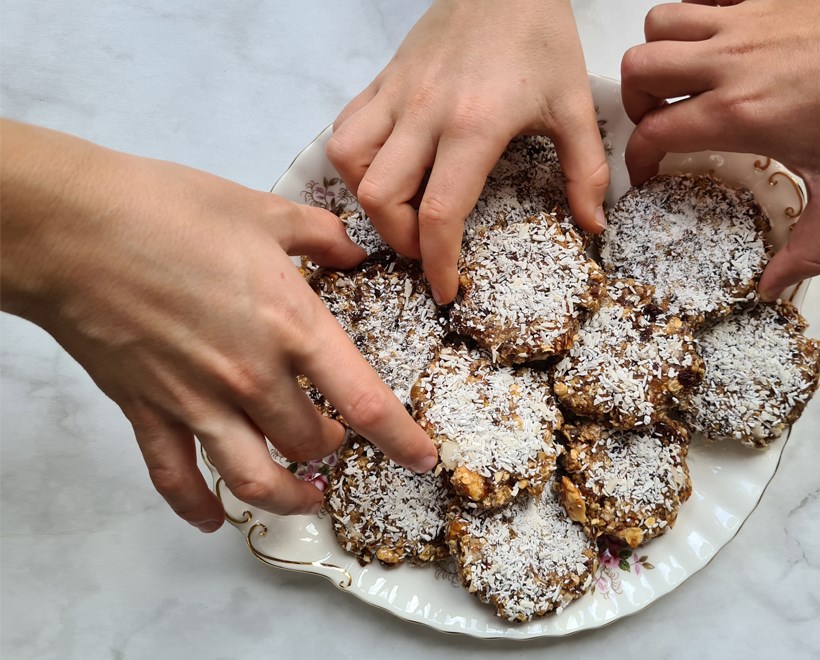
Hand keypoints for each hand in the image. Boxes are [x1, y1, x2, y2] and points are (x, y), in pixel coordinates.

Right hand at [0, 120, 437, 531]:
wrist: (72, 226)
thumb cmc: (167, 209)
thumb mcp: (261, 210)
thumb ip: (320, 236)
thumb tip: (355, 250)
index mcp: (290, 326)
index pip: (362, 401)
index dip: (400, 438)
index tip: (422, 459)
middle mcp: (251, 376)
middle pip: (310, 445)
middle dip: (332, 449)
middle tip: (337, 439)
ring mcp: (196, 401)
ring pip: (253, 480)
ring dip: (286, 497)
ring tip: (304, 497)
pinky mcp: (147, 411)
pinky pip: (175, 478)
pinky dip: (196, 507)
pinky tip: (213, 520)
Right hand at [327, 0, 610, 303]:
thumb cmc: (541, 36)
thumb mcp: (575, 103)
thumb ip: (586, 169)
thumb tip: (593, 225)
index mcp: (474, 125)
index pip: (439, 213)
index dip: (437, 263)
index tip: (445, 290)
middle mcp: (424, 113)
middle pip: (382, 198)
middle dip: (401, 241)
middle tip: (429, 249)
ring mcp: (397, 94)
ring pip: (351, 164)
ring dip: (371, 202)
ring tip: (403, 212)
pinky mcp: (383, 79)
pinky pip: (346, 129)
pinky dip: (354, 162)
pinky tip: (385, 171)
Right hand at [622, 0, 819, 298]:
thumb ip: (809, 247)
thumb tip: (772, 287)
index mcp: (739, 113)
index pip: (653, 132)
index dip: (639, 158)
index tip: (649, 172)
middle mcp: (729, 62)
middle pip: (640, 69)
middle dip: (637, 101)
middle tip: (660, 122)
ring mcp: (742, 22)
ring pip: (660, 24)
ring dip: (658, 54)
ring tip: (679, 80)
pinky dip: (692, 16)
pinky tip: (715, 42)